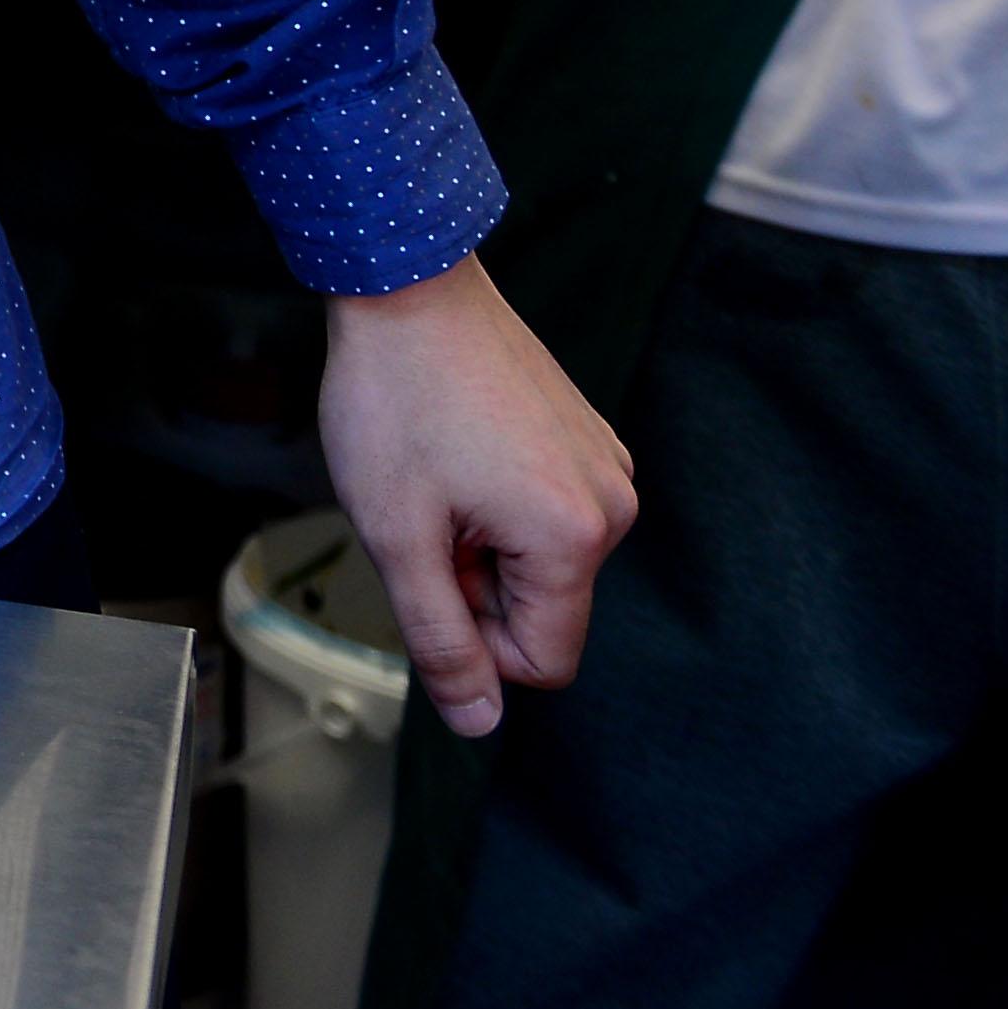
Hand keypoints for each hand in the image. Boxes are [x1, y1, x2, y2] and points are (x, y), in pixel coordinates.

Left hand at [316, 256, 637, 735]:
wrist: (407, 284)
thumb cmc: (394, 400)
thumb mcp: (398, 538)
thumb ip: (441, 641)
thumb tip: (479, 723)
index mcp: (574, 538)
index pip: (544, 661)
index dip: (475, 646)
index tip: (429, 577)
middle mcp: (613, 504)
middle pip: (543, 609)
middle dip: (474, 583)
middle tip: (423, 512)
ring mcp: (606, 465)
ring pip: (540, 561)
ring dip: (481, 542)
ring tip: (436, 474)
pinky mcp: (588, 437)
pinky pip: (546, 511)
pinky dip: (496, 502)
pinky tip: (456, 448)